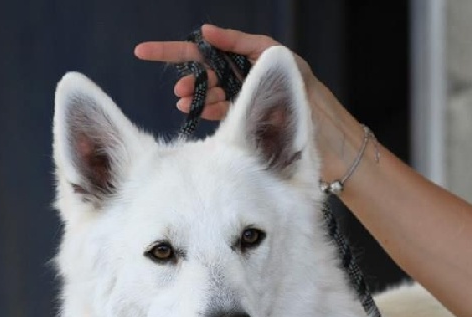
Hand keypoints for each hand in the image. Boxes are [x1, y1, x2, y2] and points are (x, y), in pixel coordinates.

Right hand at [134, 24, 313, 120]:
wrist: (327, 130)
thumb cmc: (305, 87)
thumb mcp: (273, 54)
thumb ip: (241, 42)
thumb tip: (206, 31)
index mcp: (244, 57)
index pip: (201, 50)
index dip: (172, 50)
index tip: (144, 52)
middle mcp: (240, 76)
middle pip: (201, 73)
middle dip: (186, 79)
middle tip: (179, 90)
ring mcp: (240, 98)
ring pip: (208, 94)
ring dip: (194, 97)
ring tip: (184, 102)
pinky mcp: (244, 119)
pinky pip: (219, 112)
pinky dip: (207, 111)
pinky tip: (197, 111)